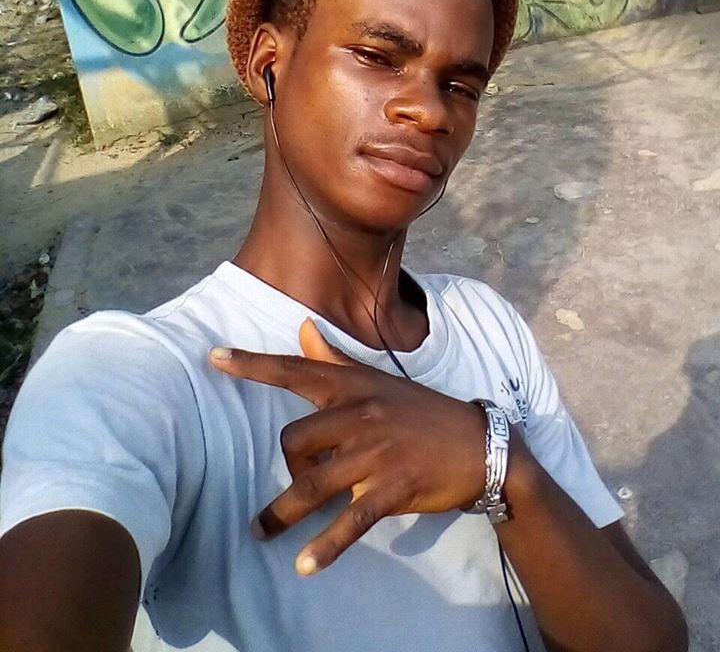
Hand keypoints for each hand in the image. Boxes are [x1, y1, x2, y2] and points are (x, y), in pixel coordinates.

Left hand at [210, 319, 486, 574]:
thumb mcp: (378, 381)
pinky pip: (349, 519)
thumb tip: (302, 327)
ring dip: (281, 514)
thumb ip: (335, 359)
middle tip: (298, 476)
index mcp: (353, 387)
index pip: (295, 371)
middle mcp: (360, 415)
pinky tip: (305, 564)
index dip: (252, 365)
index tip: (213, 357)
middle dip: (287, 464)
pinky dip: (325, 545)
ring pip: (312, 484)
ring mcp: (375, 453)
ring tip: (260, 532)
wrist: (478, 444)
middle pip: (294, 440)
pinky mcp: (392, 489)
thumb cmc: (420, 411)